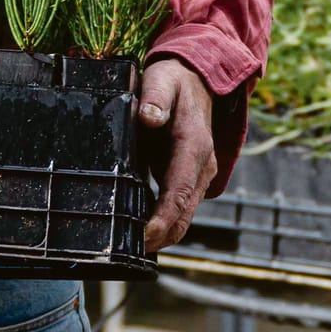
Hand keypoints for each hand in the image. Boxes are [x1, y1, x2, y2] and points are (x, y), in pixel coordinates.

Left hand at [139, 58, 216, 253]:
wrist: (197, 80)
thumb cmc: (175, 81)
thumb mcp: (162, 80)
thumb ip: (155, 97)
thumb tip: (149, 116)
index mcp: (193, 146)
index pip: (180, 191)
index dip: (163, 218)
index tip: (145, 236)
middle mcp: (201, 166)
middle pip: (184, 213)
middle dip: (160, 236)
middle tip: (130, 252)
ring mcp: (198, 174)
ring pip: (183, 215)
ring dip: (162, 234)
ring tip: (131, 248)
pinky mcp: (190, 178)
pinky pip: (179, 206)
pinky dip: (163, 222)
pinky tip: (139, 230)